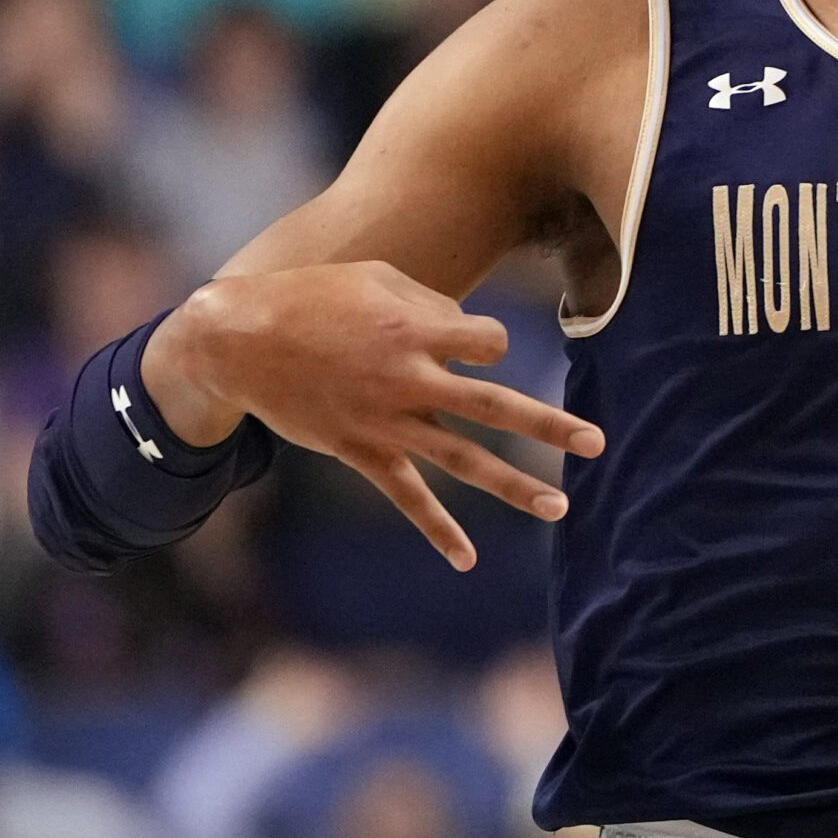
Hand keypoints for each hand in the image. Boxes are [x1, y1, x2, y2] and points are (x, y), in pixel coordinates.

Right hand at [146, 260, 604, 569]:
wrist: (239, 341)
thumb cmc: (312, 296)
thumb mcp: (376, 279)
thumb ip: (430, 303)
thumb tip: (468, 331)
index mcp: (414, 333)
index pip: (488, 344)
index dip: (488, 344)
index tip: (473, 344)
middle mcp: (408, 382)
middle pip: (495, 407)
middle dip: (550, 425)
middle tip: (598, 442)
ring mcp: (386, 422)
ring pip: (463, 460)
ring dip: (514, 486)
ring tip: (560, 506)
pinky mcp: (360, 450)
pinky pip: (407, 496)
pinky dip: (438, 528)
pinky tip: (468, 558)